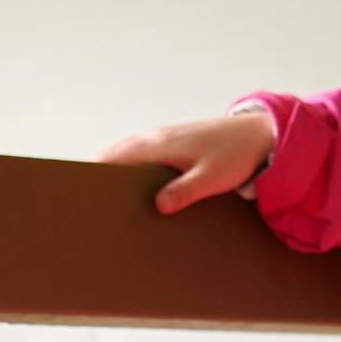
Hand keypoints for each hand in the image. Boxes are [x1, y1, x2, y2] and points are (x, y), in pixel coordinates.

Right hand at [96, 111, 277, 214]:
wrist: (260, 135)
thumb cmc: (237, 155)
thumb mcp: (212, 177)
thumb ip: (185, 191)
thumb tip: (158, 206)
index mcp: (159, 145)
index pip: (114, 155)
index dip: (94, 171)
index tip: (80, 191)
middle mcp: (157, 138)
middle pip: (116, 154)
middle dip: (101, 174)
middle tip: (89, 203)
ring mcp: (166, 139)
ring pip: (130, 154)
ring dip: (117, 171)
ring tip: (109, 201)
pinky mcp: (176, 145)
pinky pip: (145, 156)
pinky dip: (133, 169)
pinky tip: (139, 191)